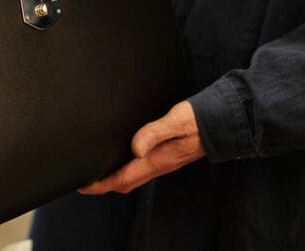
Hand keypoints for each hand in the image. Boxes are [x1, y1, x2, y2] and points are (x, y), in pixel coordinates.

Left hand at [79, 101, 205, 194]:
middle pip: (125, 183)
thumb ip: (154, 133)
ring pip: (133, 177)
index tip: (82, 185)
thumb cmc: (199, 119)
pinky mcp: (167, 155)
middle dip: (103, 185)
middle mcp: (159, 165)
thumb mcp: (175, 121)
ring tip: (98, 171)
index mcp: (157, 160)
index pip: (122, 179)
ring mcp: (164, 162)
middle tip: (84, 180)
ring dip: (114, 178)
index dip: (100, 185)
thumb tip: (135, 148)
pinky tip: (122, 158)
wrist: (222, 122)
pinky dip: (126, 168)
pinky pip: (142, 169)